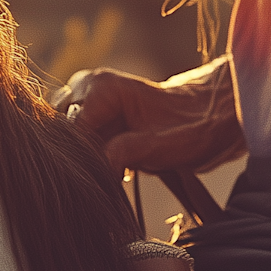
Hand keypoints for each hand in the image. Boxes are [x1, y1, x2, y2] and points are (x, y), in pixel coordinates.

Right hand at [54, 57, 245, 174]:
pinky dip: (91, 158)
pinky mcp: (97, 116)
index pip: (69, 130)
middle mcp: (90, 88)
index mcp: (102, 87)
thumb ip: (125, 152)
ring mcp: (91, 101)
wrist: (210, 115)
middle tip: (101, 179)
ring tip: (110, 175)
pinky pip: (79, 140)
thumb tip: (99, 167)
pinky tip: (112, 171)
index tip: (90, 183)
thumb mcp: (159, 145)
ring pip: (66, 137)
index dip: (79, 160)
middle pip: (60, 132)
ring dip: (84, 160)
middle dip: (76, 159)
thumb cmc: (191, 125)